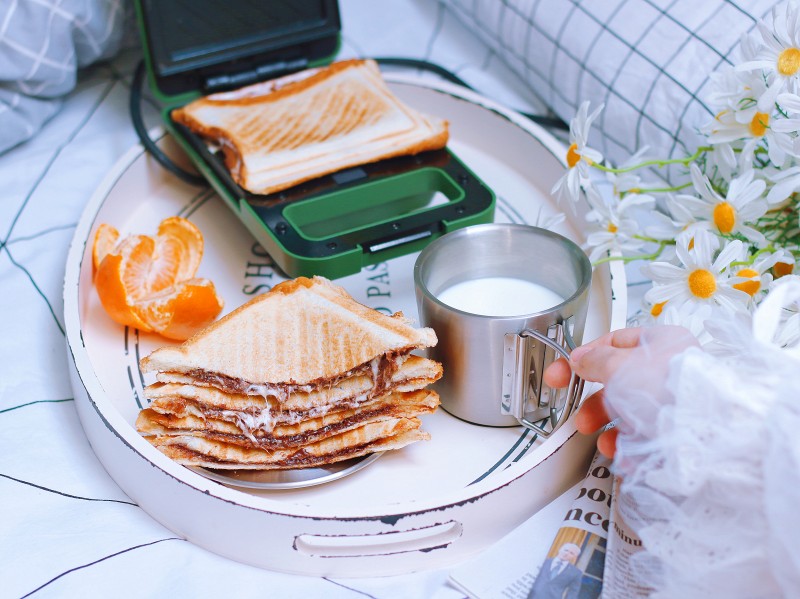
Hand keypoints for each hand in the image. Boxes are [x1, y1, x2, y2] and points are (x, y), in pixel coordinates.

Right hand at [544, 326, 698, 457]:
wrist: (702, 435)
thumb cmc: (666, 388)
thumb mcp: (618, 365)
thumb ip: (593, 361)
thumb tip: (579, 360)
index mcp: (661, 342)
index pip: (614, 343)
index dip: (586, 357)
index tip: (565, 371)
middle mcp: (670, 370)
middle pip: (619, 383)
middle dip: (595, 402)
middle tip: (580, 415)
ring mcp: (675, 402)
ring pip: (631, 413)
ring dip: (610, 428)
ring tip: (603, 442)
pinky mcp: (678, 431)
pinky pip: (646, 436)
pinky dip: (630, 446)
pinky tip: (625, 454)